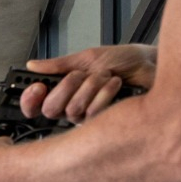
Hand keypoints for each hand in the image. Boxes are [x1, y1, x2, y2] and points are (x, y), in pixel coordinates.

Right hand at [22, 45, 156, 122]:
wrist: (150, 65)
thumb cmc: (124, 60)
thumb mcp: (87, 57)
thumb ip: (59, 64)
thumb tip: (33, 65)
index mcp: (63, 90)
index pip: (35, 105)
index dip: (30, 100)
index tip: (37, 87)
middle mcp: (72, 105)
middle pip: (50, 109)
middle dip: (67, 86)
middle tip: (80, 75)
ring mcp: (87, 116)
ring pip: (73, 110)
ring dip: (92, 86)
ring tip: (106, 77)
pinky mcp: (104, 123)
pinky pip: (93, 113)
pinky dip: (106, 92)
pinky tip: (115, 85)